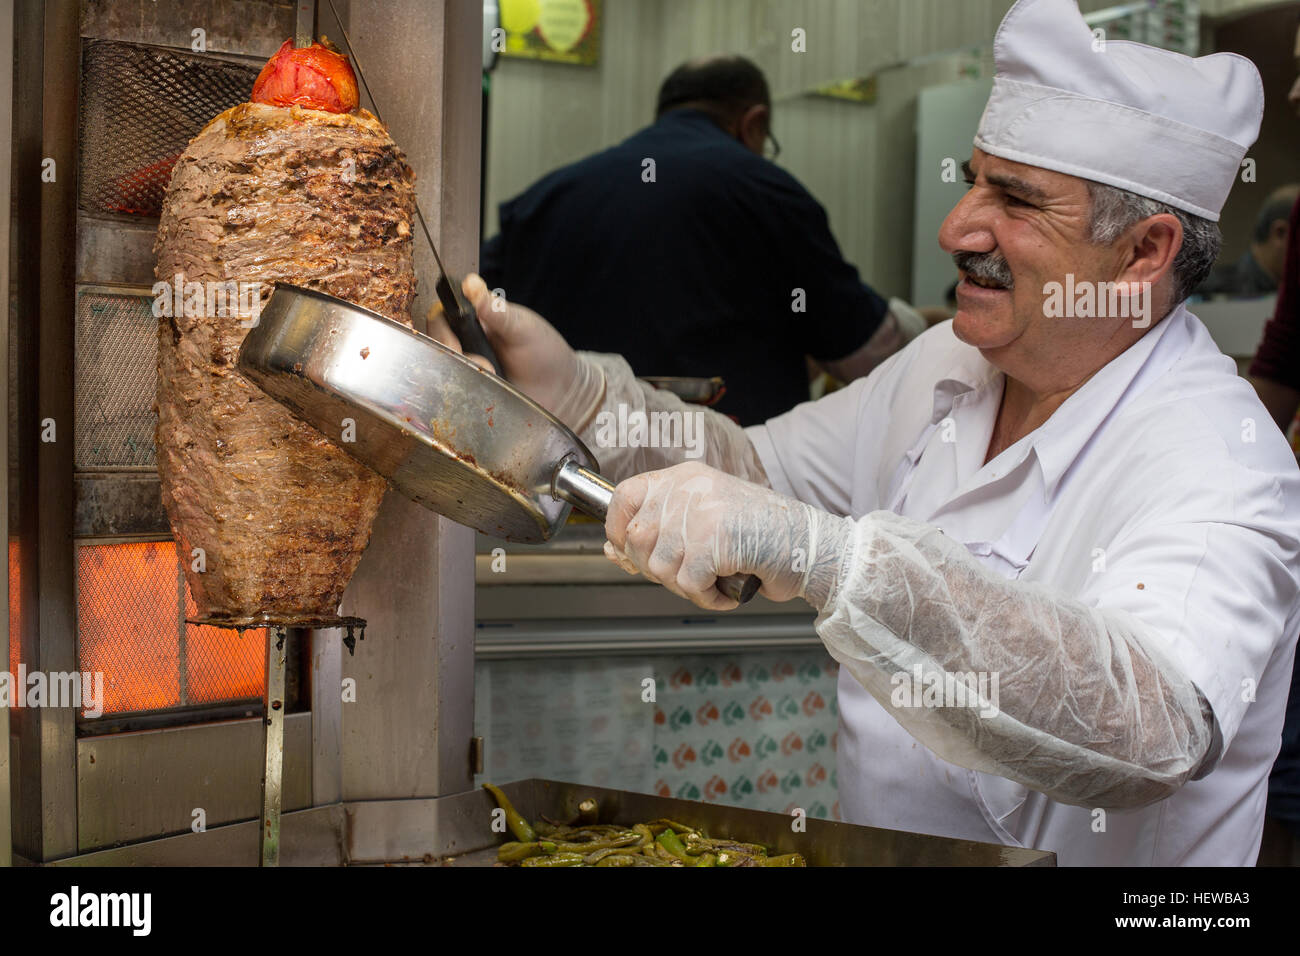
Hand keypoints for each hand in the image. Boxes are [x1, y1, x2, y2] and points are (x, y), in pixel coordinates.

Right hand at [427, 274, 600, 428]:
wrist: (563, 391)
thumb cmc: (544, 352)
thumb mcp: (522, 327)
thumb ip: (496, 309)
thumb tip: (472, 283)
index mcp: (473, 320)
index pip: (440, 317)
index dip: (442, 331)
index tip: (458, 345)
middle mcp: (464, 344)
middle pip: (435, 346)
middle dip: (455, 357)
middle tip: (485, 365)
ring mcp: (466, 370)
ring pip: (442, 372)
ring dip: (463, 376)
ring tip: (493, 377)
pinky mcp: (471, 393)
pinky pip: (454, 394)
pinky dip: (464, 394)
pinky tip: (485, 393)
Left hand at [602, 461, 823, 610]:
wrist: (809, 545)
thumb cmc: (760, 537)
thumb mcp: (702, 522)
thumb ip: (659, 532)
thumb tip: (612, 550)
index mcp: (684, 477)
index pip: (624, 495)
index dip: (617, 529)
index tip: (628, 552)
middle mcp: (690, 488)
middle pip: (637, 537)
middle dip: (656, 569)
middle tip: (690, 574)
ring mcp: (703, 511)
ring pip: (661, 566)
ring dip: (686, 586)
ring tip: (714, 580)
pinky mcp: (717, 539)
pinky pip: (689, 583)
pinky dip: (707, 596)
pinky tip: (726, 588)